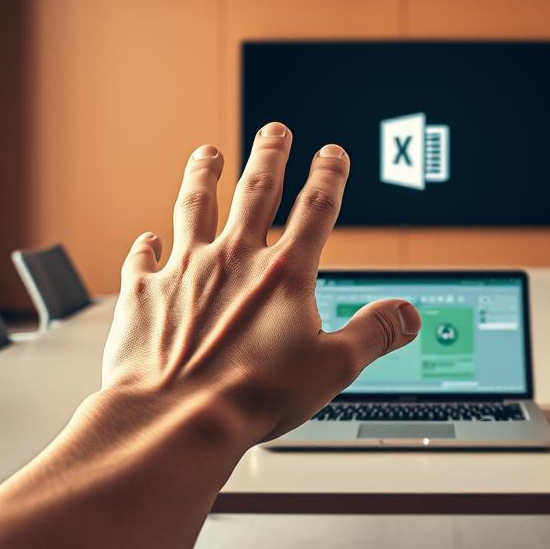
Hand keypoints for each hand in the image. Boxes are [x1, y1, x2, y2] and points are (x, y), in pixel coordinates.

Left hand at [100, 122, 421, 446]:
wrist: (175, 418)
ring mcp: (185, 271)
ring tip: (206, 154)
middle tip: (275, 130)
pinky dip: (145, 246)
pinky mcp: (145, 293)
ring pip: (194, 206)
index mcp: (283, 274)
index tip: (332, 153)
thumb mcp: (333, 368)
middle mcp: (233, 260)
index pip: (315, 209)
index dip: (329, 176)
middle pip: (255, 190)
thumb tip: (406, 314)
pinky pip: (143, 258)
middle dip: (269, 155)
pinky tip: (146, 238)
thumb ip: (373, 333)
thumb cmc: (252, 397)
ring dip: (202, 176)